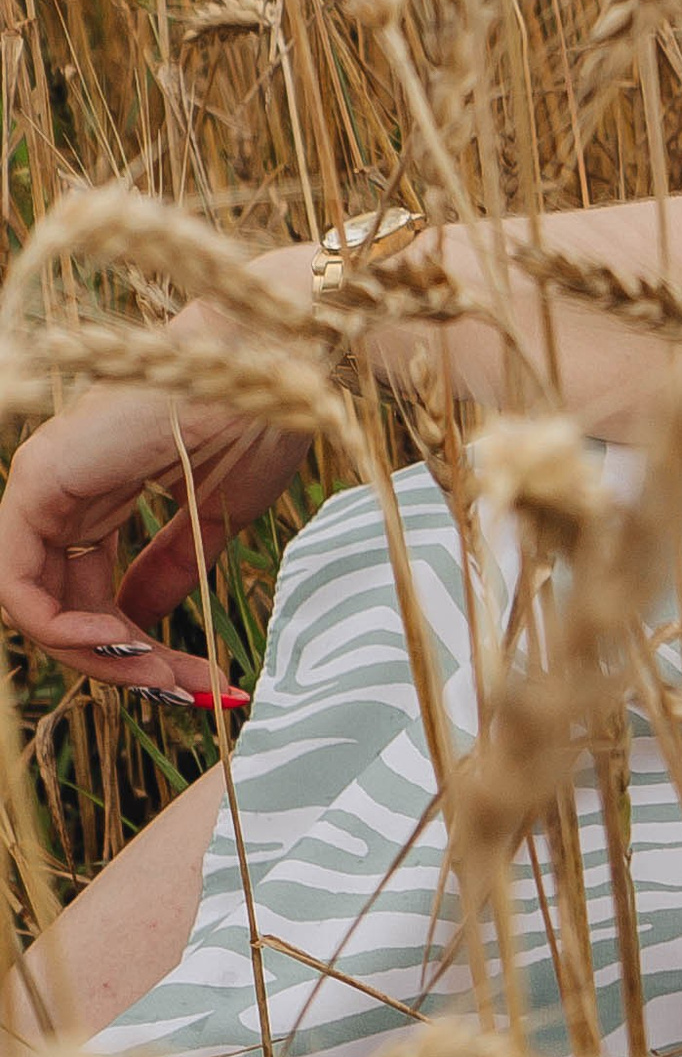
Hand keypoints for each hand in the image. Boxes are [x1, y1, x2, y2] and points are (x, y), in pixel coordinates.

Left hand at [0, 295, 312, 701]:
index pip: (86, 588)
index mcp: (102, 489)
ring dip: (94, 654)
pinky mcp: (37, 480)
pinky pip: (17, 584)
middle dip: (118, 659)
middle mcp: (63, 487)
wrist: (279, 368)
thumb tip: (140, 623)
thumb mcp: (216, 516)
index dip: (133, 642)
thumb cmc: (259, 421)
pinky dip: (59, 628)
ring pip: (32, 603)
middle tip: (184, 688)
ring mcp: (44, 482)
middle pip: (58, 604)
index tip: (196, 677)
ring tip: (159, 671)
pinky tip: (120, 640)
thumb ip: (170, 568)